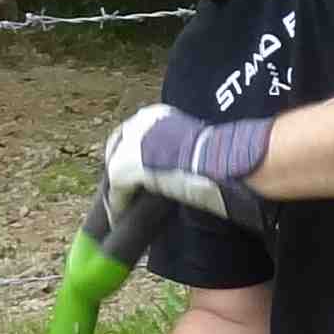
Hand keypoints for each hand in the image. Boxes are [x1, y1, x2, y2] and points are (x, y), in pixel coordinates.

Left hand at [99, 105, 272, 223]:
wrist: (215, 160)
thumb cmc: (217, 155)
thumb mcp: (196, 144)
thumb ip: (181, 150)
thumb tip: (182, 167)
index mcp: (157, 114)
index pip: (135, 133)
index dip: (134, 153)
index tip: (139, 171)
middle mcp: (138, 123)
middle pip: (117, 148)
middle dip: (120, 170)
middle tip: (127, 191)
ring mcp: (127, 145)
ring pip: (116, 172)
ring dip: (119, 192)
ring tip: (123, 209)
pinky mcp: (121, 169)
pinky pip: (117, 194)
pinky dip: (119, 207)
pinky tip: (123, 219)